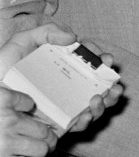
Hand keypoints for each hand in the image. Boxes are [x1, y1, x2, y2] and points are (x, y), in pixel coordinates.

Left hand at [0, 24, 123, 135]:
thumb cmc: (3, 69)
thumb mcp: (22, 42)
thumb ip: (46, 32)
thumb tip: (73, 38)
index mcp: (64, 66)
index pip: (89, 61)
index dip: (100, 58)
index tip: (103, 58)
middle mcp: (68, 85)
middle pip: (98, 82)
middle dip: (110, 80)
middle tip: (111, 78)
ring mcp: (65, 105)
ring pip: (95, 104)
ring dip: (106, 101)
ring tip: (102, 96)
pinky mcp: (58, 123)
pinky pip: (79, 125)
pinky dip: (88, 119)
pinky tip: (85, 113)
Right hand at [0, 86, 58, 156]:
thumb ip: (9, 98)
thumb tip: (28, 103)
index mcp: (2, 102)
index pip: (28, 102)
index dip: (34, 110)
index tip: (37, 118)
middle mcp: (8, 121)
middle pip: (42, 130)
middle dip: (48, 138)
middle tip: (47, 142)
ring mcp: (5, 143)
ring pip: (40, 149)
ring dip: (40, 153)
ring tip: (36, 153)